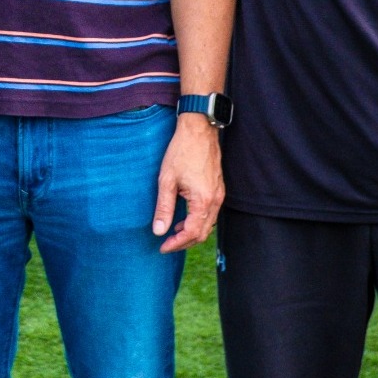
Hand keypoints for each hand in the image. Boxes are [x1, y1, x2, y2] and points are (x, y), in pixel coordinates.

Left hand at [154, 113, 222, 252]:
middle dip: (184, 242)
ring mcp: (219, 195)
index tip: (162, 247)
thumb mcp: (167, 180)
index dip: (176, 244)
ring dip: (191, 232)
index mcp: (203, 201)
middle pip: (203, 233)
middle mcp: (215, 201)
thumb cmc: (182, 151)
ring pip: (208, 225)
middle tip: (166, 244)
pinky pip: (211, 214)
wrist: (199, 130)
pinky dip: (198, 221)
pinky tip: (184, 218)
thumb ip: (164, 208)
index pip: (192, 233)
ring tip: (173, 232)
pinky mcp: (218, 189)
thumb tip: (158, 231)